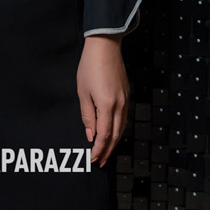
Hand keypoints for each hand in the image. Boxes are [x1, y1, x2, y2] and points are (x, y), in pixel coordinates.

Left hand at [76, 34, 128, 166]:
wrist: (105, 46)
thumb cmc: (90, 67)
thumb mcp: (83, 92)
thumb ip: (87, 116)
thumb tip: (90, 135)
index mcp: (107, 105)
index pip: (104, 135)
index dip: (99, 149)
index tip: (93, 159)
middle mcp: (120, 105)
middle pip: (116, 135)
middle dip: (108, 150)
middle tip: (101, 162)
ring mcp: (125, 100)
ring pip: (122, 127)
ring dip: (114, 141)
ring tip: (106, 151)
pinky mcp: (127, 94)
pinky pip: (124, 117)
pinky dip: (118, 129)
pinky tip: (113, 132)